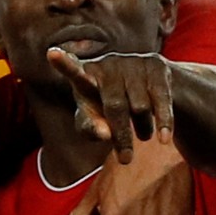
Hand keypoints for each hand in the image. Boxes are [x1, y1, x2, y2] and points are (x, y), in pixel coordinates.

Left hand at [47, 48, 174, 163]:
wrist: (147, 87)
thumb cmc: (107, 107)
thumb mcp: (94, 120)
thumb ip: (91, 129)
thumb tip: (106, 133)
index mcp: (85, 75)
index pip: (73, 71)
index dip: (64, 63)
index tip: (52, 54)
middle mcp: (108, 64)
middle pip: (115, 107)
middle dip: (121, 136)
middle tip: (125, 160)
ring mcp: (132, 62)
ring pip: (141, 107)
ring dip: (142, 128)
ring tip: (141, 131)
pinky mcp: (155, 65)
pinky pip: (161, 101)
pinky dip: (164, 123)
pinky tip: (164, 140)